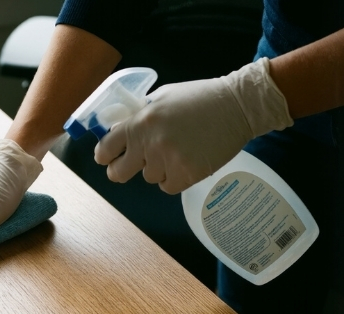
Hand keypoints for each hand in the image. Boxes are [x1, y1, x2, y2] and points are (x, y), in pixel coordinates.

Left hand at [94, 57, 293, 193]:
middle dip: (120, 170)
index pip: (106, 148)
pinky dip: (174, 178)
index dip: (105, 155)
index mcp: (140, 123)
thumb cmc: (200, 98)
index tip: (107, 157)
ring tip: (177, 150)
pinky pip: (168, 186)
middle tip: (130, 165)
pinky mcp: (187, 174)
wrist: (238, 106)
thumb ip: (139, 116)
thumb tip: (119, 130)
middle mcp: (150, 144)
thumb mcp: (162, 97)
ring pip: (148, 177)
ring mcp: (168, 161)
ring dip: (158, 168)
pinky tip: (186, 161)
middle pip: (118, 173)